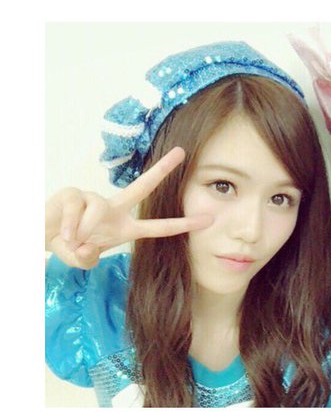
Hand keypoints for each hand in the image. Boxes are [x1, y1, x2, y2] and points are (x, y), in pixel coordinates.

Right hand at [45, 147, 212, 268]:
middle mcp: (113, 209)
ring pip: (97, 210)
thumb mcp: (82, 259)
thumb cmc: (68, 244)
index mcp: (124, 227)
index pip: (158, 227)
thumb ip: (86, 259)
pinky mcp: (73, 194)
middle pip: (142, 186)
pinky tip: (63, 233)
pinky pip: (76, 209)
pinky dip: (69, 227)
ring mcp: (94, 199)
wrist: (41, 235)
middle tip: (181, 152)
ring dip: (83, 230)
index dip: (182, 225)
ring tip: (72, 239)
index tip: (207, 219)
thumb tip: (85, 248)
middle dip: (162, 169)